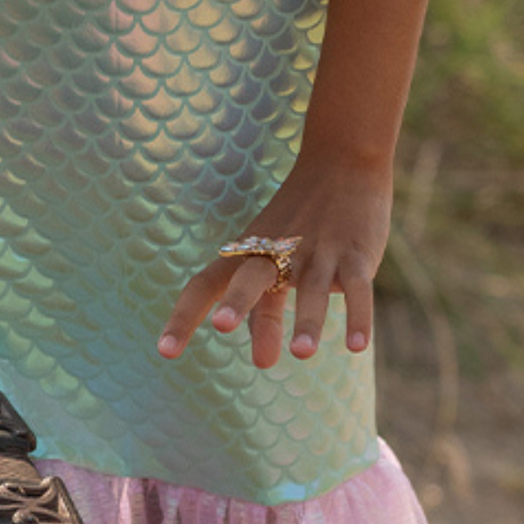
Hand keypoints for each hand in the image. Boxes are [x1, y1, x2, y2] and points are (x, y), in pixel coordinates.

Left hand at [156, 154, 392, 369]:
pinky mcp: (356, 255)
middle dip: (238, 300)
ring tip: (301, 354)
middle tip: (222, 326)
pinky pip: (358, 288)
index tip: (164, 352)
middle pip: (252, 276)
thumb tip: (261, 361)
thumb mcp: (273, 261)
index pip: (206, 284)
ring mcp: (319, 253)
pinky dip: (359, 316)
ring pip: (312, 288)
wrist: (343, 163)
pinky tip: (356, 345)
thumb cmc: (299, 223)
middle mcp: (279, 251)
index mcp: (249, 253)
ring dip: (308, 321)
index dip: (184, 316)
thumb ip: (264, 312)